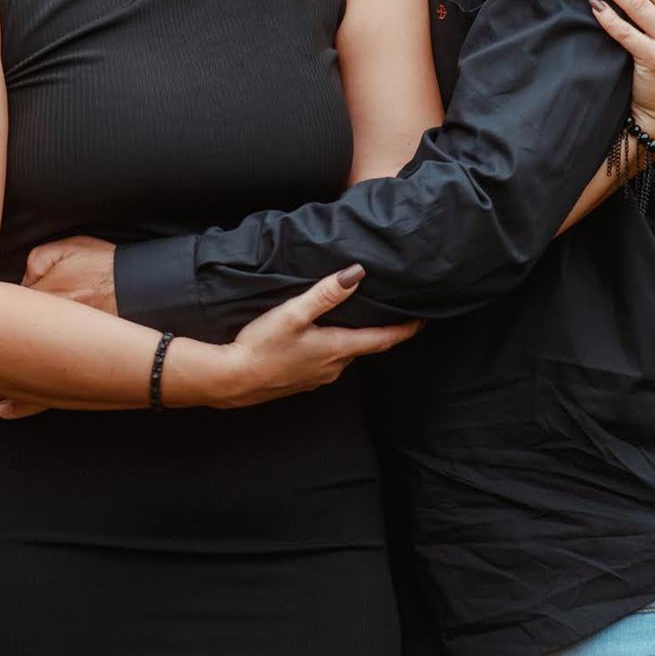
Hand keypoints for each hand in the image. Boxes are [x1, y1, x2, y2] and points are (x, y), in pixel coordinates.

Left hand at [0, 235, 120, 420]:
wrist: (147, 292)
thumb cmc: (107, 267)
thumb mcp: (67, 249)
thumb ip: (37, 260)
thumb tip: (18, 274)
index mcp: (27, 300)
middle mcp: (34, 334)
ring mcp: (55, 358)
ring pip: (11, 382)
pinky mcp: (76, 374)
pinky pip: (43, 396)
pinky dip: (23, 406)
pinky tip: (6, 412)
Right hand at [203, 265, 420, 408]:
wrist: (231, 380)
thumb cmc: (262, 345)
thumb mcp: (294, 313)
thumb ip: (326, 294)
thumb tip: (357, 273)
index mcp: (338, 348)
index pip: (384, 340)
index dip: (406, 329)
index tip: (423, 319)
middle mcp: (334, 367)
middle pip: (366, 346)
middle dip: (380, 331)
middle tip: (391, 311)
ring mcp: (318, 377)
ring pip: (346, 354)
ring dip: (354, 339)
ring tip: (357, 318)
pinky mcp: (302, 381)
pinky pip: (327, 362)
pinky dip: (333, 348)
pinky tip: (321, 337)